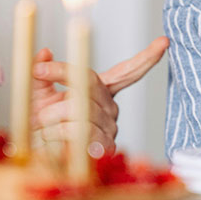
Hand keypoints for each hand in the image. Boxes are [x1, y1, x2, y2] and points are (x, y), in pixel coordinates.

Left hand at [30, 36, 168, 154]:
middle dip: (61, 76)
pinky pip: (80, 131)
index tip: (164, 41)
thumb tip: (45, 53)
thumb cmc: (40, 127)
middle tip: (38, 73)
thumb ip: (43, 74)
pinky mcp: (103, 149)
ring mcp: (109, 129)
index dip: (146, 58)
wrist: (36, 158)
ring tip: (39, 123)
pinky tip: (48, 138)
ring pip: (81, 108)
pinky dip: (57, 133)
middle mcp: (110, 109)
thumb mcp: (39, 95)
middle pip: (92, 83)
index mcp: (101, 93)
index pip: (126, 73)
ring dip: (51, 114)